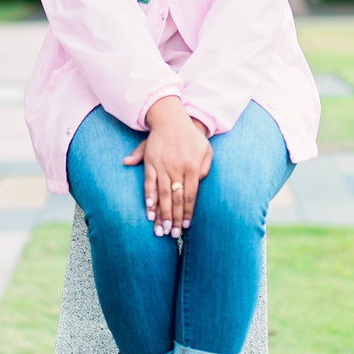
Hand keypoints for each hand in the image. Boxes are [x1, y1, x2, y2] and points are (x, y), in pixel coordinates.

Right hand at [122, 96, 211, 235]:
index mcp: (193, 167)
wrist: (172, 119)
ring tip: (159, 229)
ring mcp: (162, 166)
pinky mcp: (150, 162)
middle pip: (175, 198)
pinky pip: (148, 183)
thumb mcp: (205, 150)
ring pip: (161, 194)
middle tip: (172, 234)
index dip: (187, 212)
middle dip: (174, 218)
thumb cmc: (192, 137)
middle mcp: (177, 168)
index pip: (190, 195)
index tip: (185, 227)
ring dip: (161, 213)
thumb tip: (198, 184)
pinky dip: (148, 197)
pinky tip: (148, 210)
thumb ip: (205, 168)